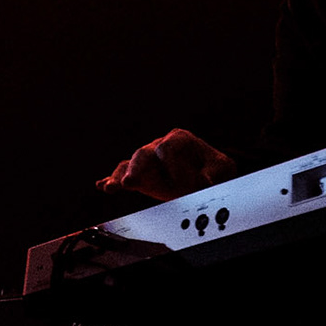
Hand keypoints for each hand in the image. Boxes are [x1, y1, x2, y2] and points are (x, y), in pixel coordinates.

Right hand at [97, 128, 237, 201]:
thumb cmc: (214, 169)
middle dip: (137, 168)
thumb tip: (202, 182)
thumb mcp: (221, 169)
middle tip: (131, 182)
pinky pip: (123, 176)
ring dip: (121, 176)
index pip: (167, 148)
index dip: (173, 167)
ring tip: (112, 187)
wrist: (208, 176)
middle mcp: (158, 147)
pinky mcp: (140, 177)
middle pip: (143, 153)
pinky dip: (113, 181)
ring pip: (130, 165)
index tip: (185, 184)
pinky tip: (103, 186)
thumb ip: (213, 175)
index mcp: (179, 139)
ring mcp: (147, 162)